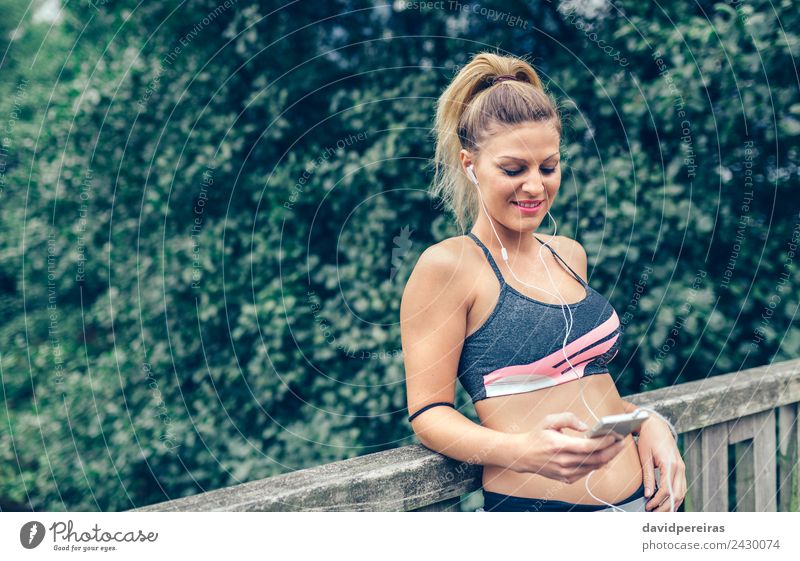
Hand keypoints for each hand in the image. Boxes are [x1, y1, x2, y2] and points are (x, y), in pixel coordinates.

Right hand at [511, 412, 625, 482]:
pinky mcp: (566, 478)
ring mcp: (565, 472)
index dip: (605, 442)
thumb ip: (568, 418)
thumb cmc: (536, 436)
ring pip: (593, 467)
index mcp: (559, 446)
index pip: (588, 446)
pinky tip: (602, 455)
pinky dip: (596, 464)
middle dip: (612, 450)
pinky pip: (587, 472)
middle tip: (621, 442)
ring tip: (615, 448)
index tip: (616, 435)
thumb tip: (586, 426)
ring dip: (607, 457)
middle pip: (595, 458)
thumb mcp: (548, 420)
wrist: (522, 455)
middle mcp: (563, 462)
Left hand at [636, 416, 685, 510]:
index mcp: (670, 464)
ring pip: (682, 493)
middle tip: (653, 514)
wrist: (655, 425)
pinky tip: (668, 504)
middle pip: (676, 495)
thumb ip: (648, 476)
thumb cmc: (648, 439)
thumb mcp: (645, 457)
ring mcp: (682, 468)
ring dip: (672, 505)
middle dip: (665, 507)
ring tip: (659, 512)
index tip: (647, 507)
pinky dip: (676, 497)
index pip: (666, 490)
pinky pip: (681, 487)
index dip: (657, 502)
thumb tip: (648, 495)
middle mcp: (680, 467)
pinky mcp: (681, 468)